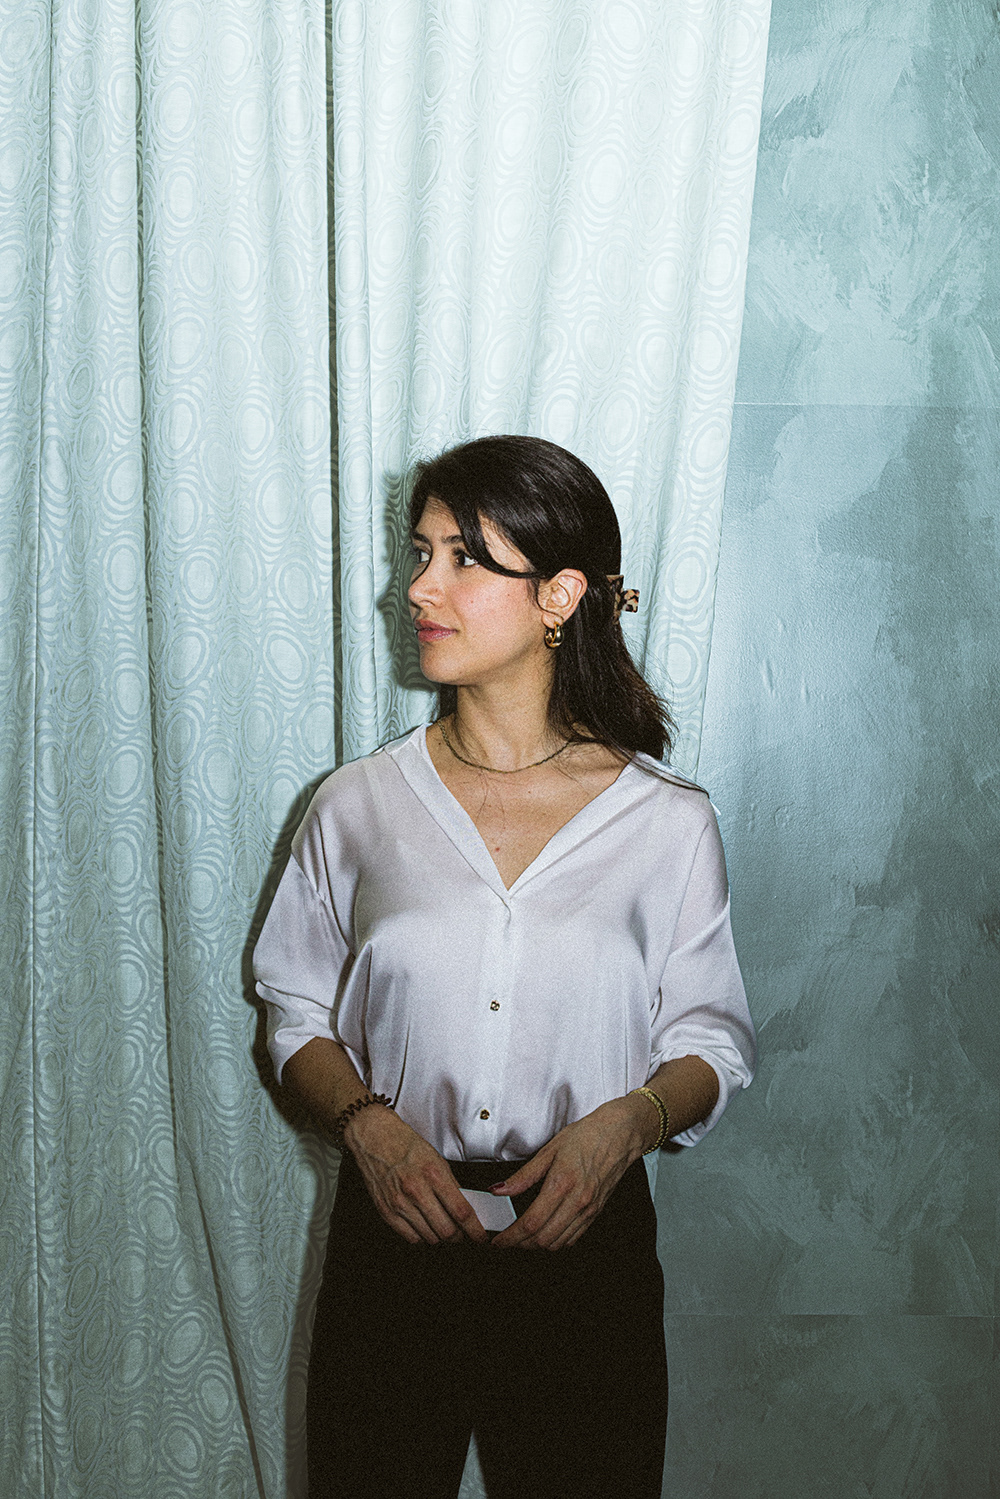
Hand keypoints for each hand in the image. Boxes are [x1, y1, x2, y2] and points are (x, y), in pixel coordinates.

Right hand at [344, 1105, 487, 1246]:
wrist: (373, 1137)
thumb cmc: (404, 1144)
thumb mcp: (436, 1158)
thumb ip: (451, 1184)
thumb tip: (464, 1207)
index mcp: (433, 1173)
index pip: (461, 1212)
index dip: (474, 1230)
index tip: (480, 1237)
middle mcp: (416, 1190)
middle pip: (446, 1231)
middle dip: (459, 1237)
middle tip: (462, 1233)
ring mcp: (399, 1203)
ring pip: (430, 1237)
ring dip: (440, 1237)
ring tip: (442, 1226)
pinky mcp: (386, 1211)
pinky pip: (410, 1237)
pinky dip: (421, 1237)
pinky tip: (424, 1226)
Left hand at [488, 1094, 652, 1251]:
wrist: (619, 1134)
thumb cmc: (587, 1136)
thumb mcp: (550, 1150)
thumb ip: (523, 1175)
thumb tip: (499, 1189)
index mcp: (562, 1183)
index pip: (531, 1222)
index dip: (511, 1237)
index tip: (499, 1241)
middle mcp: (577, 1200)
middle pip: (543, 1239)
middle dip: (520, 1244)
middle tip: (508, 1239)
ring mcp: (588, 1209)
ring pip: (558, 1243)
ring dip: (537, 1246)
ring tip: (524, 1237)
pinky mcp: (596, 1212)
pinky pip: (574, 1237)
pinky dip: (557, 1241)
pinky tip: (547, 1232)